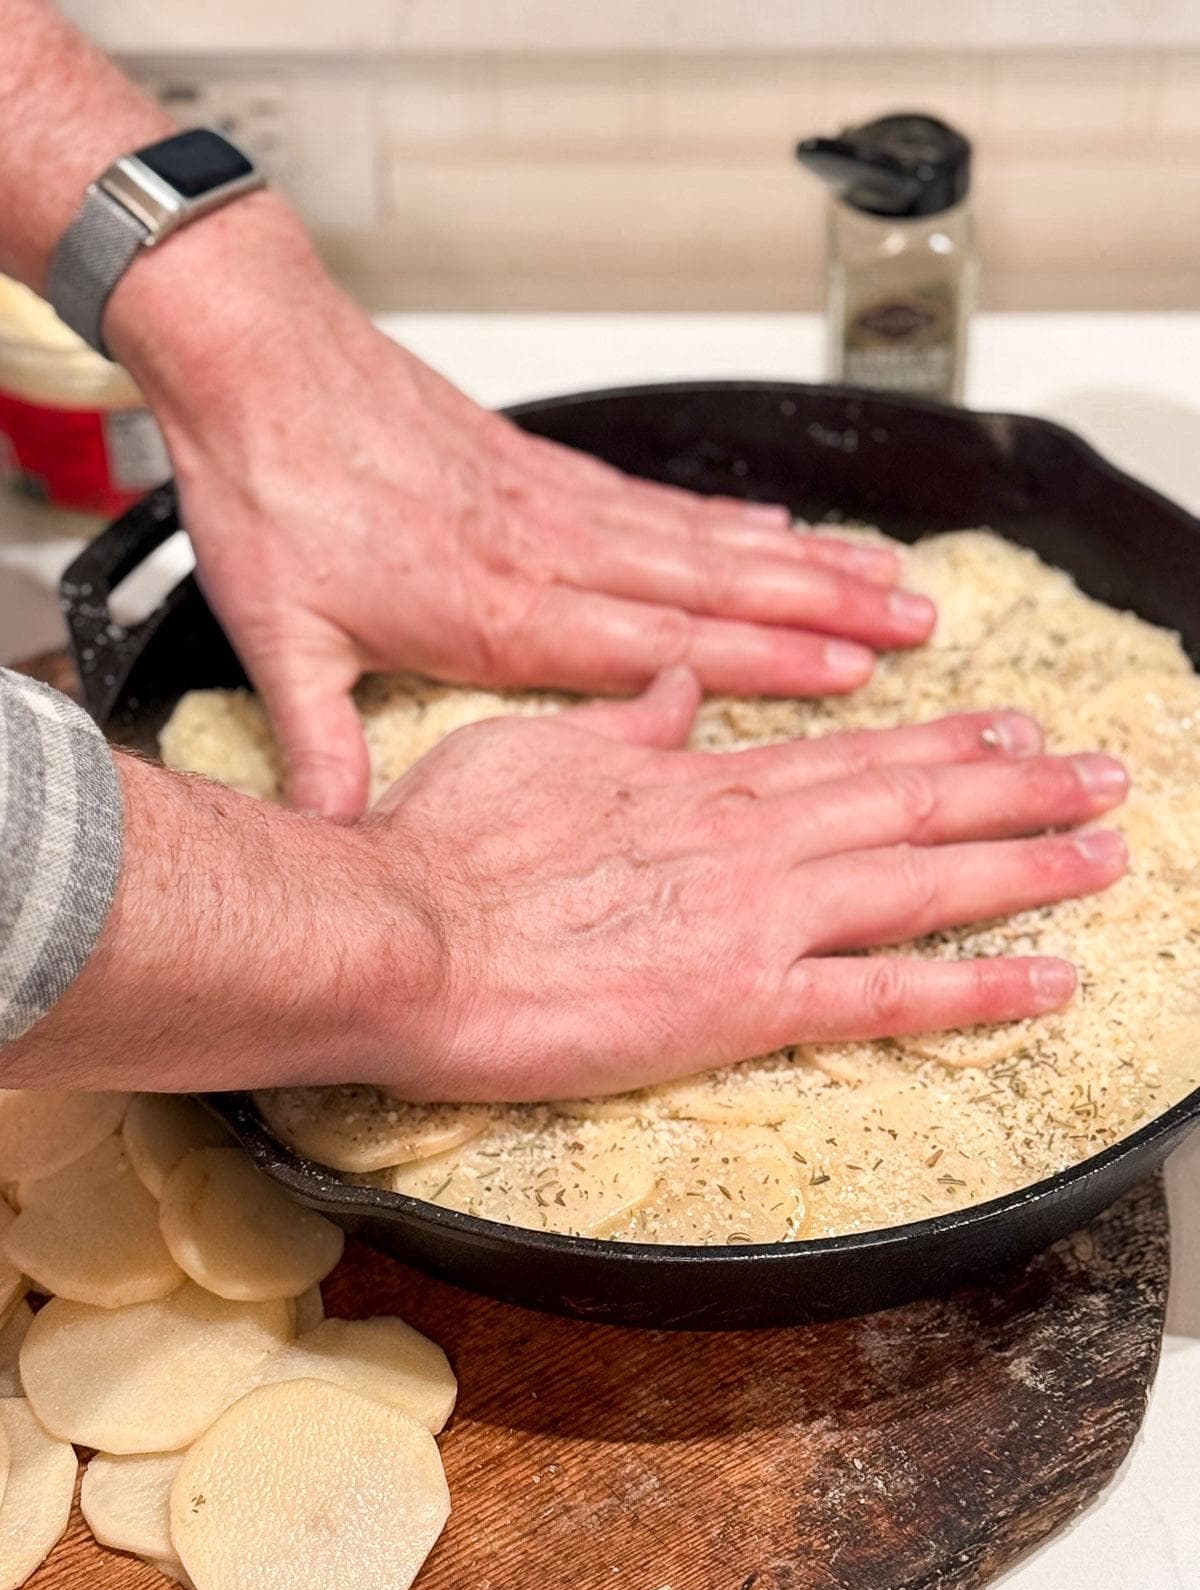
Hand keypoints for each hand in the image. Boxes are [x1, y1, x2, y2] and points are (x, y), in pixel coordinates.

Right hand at [2, 669, 1126, 1094]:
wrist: (402, 932)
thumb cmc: (444, 851)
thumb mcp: (530, 752)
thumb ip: (621, 725)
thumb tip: (676, 692)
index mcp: (696, 780)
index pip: (846, 754)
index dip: (938, 742)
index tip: (1003, 730)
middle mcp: (749, 837)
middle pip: (911, 803)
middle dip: (1017, 789)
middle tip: (1100, 778)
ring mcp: (756, 915)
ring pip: (923, 879)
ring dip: (1026, 864)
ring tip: (1105, 853)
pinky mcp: (742, 999)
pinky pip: (887, 993)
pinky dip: (978, 985)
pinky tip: (1047, 979)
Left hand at [106, 201, 932, 818]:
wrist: (259, 360)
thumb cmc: (274, 494)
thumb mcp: (282, 641)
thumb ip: (322, 747)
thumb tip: (337, 841)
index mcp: (499, 614)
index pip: (660, 647)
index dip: (763, 661)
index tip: (849, 675)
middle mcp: (549, 555)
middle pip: (713, 587)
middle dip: (824, 608)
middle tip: (915, 620)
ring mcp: (554, 505)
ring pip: (704, 540)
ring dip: (802, 559)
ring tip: (883, 572)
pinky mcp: (542, 467)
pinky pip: (657, 499)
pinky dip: (724, 517)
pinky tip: (774, 526)